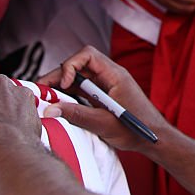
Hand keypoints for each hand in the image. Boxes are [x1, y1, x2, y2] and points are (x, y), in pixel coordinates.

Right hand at [38, 46, 167, 153]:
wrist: (154, 140)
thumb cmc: (136, 130)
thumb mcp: (104, 124)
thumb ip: (77, 115)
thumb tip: (50, 110)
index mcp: (114, 75)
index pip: (87, 55)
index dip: (71, 66)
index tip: (63, 84)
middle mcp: (109, 76)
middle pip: (78, 66)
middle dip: (58, 77)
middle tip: (40, 92)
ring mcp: (105, 86)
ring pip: (78, 79)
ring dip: (61, 87)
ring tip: (45, 100)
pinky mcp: (103, 98)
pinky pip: (82, 91)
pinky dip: (69, 97)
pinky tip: (58, 106)